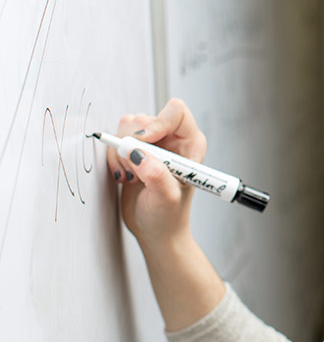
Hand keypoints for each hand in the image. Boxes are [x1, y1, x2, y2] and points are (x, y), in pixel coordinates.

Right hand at [107, 98, 206, 246]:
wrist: (155, 230)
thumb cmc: (169, 216)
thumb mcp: (166, 198)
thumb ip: (156, 175)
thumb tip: (139, 154)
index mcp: (191, 143)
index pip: (176, 111)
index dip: (157, 123)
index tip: (143, 142)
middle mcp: (173, 138)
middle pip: (144, 119)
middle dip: (134, 145)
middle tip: (137, 172)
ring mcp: (153, 143)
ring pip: (127, 127)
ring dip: (122, 153)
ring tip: (133, 176)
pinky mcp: (134, 150)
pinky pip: (115, 139)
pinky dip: (114, 158)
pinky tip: (125, 176)